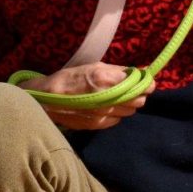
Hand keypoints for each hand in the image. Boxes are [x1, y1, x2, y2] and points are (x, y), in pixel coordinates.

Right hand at [19, 62, 154, 130]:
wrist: (46, 100)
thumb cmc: (70, 78)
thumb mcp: (94, 67)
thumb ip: (120, 70)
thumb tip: (141, 72)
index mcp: (106, 79)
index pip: (140, 85)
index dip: (147, 84)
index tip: (146, 83)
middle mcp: (107, 97)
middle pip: (139, 101)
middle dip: (138, 95)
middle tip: (131, 90)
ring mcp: (102, 114)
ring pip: (130, 111)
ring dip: (127, 105)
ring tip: (116, 99)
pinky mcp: (97, 125)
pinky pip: (117, 120)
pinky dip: (116, 114)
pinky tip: (106, 107)